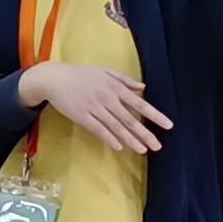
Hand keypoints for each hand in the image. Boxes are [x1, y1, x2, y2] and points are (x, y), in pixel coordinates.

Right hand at [17, 60, 169, 152]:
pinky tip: (119, 146)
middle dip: (145, 133)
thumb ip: (124, 80)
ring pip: (116, 126)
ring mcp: (94, 108)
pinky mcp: (81, 116)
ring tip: (142, 150)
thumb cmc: (80, 74)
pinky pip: (98, 129)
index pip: (139, 104)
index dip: (154, 115)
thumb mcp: (104, 71)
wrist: (54, 78)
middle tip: (158, 146)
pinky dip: (109, 138)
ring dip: (130, 139)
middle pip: (130, 119)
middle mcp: (107, 98)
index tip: (168, 125)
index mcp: (115, 87)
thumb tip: (143, 88)